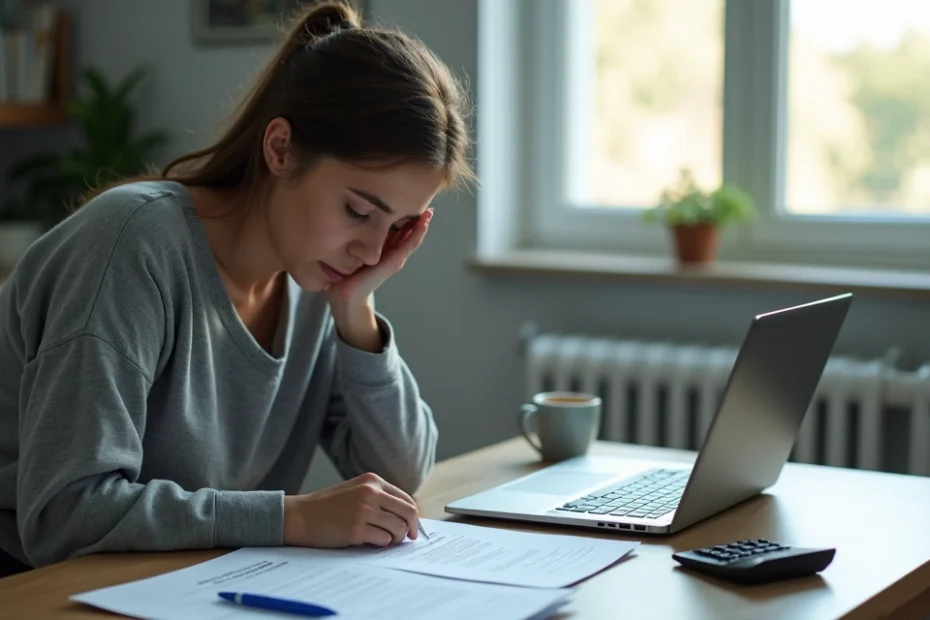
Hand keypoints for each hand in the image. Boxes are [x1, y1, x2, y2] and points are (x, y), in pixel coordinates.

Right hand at [282, 472, 422, 547]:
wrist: (300, 516)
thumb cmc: (328, 506)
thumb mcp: (355, 490)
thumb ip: (378, 497)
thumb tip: (406, 516)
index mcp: (372, 481)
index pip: (406, 499)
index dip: (413, 516)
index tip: (412, 528)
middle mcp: (370, 493)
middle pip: (408, 512)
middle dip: (411, 528)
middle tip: (406, 538)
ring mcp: (364, 510)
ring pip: (398, 528)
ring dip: (394, 538)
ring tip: (383, 539)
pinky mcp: (356, 529)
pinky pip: (383, 540)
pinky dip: (380, 544)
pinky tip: (369, 541)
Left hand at [325, 209, 432, 309]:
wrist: (345, 295)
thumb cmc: (348, 273)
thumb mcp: (357, 251)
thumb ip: (361, 240)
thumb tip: (358, 217)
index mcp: (385, 251)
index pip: (401, 232)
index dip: (409, 220)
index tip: (415, 203)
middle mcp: (393, 255)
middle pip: (410, 235)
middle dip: (419, 221)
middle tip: (428, 207)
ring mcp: (395, 260)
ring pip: (412, 239)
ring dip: (421, 226)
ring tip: (429, 213)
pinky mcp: (393, 263)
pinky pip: (408, 246)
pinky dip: (416, 235)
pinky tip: (421, 224)